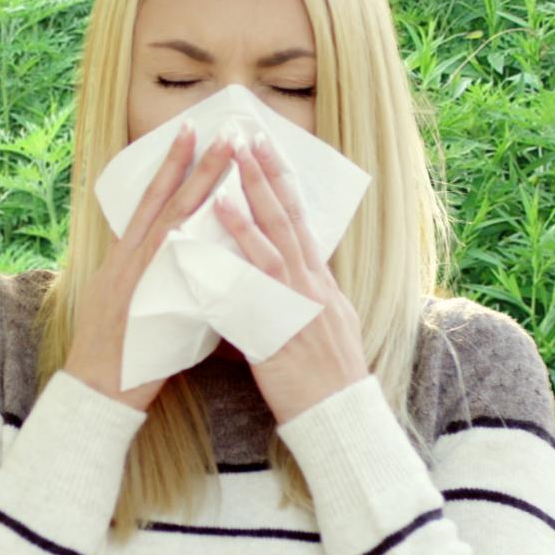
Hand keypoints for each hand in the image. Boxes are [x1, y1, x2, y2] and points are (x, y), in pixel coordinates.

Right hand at [64, 124, 236, 412]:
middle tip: (221, 129)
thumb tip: (181, 257)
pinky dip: (195, 234)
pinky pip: (175, 260)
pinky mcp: (148, 298)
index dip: (171, 166)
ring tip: (227, 153)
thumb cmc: (117, 355)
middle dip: (195, 163)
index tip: (189, 133)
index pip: (151, 200)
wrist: (95, 390)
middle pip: (166, 200)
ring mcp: (139, 276)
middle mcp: (130, 258)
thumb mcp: (125, 302)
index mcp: (125, 257)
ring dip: (201, 183)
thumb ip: (151, 275)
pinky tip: (220, 212)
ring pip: (174, 218)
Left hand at [213, 132, 370, 423]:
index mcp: (321, 282)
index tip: (268, 149)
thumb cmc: (327, 377)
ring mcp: (298, 307)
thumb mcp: (326, 324)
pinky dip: (234, 273)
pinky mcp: (280, 333)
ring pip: (272, 250)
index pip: (300, 219)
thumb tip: (292, 271)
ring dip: (249, 214)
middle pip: (287, 221)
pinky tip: (214, 257)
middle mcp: (313, 286)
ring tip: (227, 181)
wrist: (340, 416)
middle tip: (247, 138)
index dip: (283, 183)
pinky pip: (253, 297)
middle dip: (266, 178)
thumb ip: (304, 293)